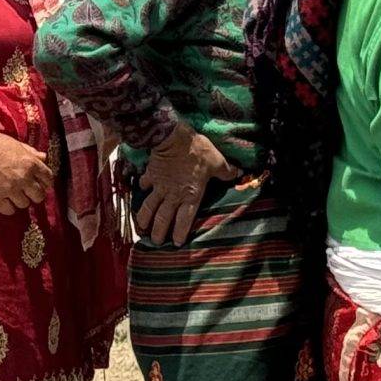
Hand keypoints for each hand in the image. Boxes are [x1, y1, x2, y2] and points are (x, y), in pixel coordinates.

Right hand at [0, 122, 51, 214]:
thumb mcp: (15, 144)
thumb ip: (31, 152)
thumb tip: (43, 158)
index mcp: (30, 163)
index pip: (48, 179)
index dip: (44, 181)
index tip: (39, 182)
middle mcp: (24, 178)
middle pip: (39, 196)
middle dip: (34, 193)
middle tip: (26, 190)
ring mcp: (11, 189)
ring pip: (24, 204)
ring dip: (20, 199)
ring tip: (12, 192)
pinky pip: (9, 210)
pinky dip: (7, 207)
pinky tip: (4, 199)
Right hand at [134, 122, 238, 244]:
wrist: (172, 137)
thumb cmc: (197, 151)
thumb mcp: (217, 161)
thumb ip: (226, 171)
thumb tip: (238, 173)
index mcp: (191, 195)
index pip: (184, 220)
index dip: (180, 232)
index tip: (176, 244)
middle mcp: (173, 195)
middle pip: (164, 217)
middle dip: (158, 231)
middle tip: (155, 242)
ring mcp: (160, 185)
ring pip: (150, 206)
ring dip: (145, 217)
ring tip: (141, 227)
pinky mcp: (151, 174)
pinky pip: (145, 184)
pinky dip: (143, 189)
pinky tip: (142, 191)